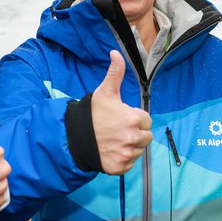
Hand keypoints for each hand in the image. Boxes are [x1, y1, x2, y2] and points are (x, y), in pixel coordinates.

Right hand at [91, 51, 152, 174]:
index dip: (135, 118)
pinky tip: (111, 150)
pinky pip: (129, 164)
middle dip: (136, 133)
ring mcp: (126, 154)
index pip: (146, 120)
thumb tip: (115, 52)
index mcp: (133, 119)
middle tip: (118, 129)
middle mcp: (132, 138)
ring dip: (130, 146)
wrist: (74, 136)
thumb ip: (115, 73)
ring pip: (138, 150)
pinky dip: (122, 159)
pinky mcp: (119, 167)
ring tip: (114, 139)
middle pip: (146, 137)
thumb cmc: (92, 113)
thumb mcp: (105, 92)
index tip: (122, 117)